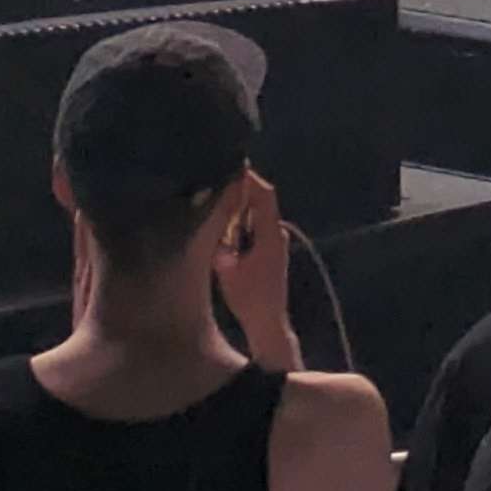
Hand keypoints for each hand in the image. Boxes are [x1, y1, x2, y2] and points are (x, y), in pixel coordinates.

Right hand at [216, 173, 299, 364]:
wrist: (268, 322)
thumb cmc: (249, 299)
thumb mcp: (227, 271)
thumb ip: (222, 246)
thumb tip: (214, 225)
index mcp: (270, 233)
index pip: (264, 195)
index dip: (250, 180)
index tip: (233, 168)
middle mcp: (276, 233)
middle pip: (263, 201)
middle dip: (243, 190)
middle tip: (220, 182)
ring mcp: (275, 242)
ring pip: (260, 214)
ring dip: (243, 206)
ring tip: (220, 200)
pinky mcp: (271, 252)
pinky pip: (258, 227)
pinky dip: (244, 221)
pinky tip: (227, 226)